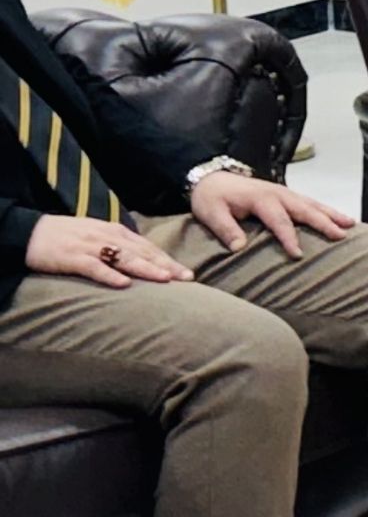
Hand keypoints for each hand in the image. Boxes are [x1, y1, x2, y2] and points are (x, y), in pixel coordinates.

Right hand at [24, 215, 187, 288]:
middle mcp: (107, 237)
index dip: (168, 260)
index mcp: (116, 232)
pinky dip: (109, 275)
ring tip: (165, 279)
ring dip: (146, 268)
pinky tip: (124, 284)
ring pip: (123, 258)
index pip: (148, 248)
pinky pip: (93, 267)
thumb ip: (120, 247)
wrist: (31, 232)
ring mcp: (90, 247)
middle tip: (187, 279)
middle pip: (142, 252)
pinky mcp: (72, 257)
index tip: (188, 274)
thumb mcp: (98, 237)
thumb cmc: (68, 237)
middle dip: (166, 265)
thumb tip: (145, 261)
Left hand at [188, 168, 354, 260]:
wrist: (211, 177)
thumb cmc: (212, 198)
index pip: (279, 221)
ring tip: (350, 224)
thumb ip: (225, 229)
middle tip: (341, 235)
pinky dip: (325, 210)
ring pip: (312, 204)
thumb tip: (239, 247)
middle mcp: (278, 194)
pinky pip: (310, 202)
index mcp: (261, 199)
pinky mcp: (286, 194)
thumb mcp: (211, 213)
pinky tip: (338, 217)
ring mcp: (284, 192)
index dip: (289, 238)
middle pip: (305, 209)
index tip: (298, 254)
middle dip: (324, 222)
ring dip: (331, 214)